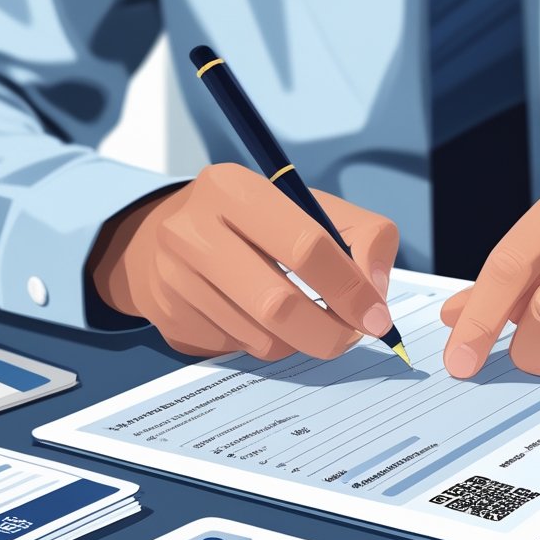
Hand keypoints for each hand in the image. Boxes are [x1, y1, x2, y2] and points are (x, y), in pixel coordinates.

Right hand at [89, 163, 398, 359]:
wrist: (164, 236)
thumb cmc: (256, 223)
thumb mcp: (311, 208)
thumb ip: (363, 238)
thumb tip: (375, 298)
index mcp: (233, 189)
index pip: (307, 247)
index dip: (350, 289)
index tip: (375, 316)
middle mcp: (192, 232)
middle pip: (279, 306)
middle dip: (329, 332)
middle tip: (350, 336)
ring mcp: (174, 279)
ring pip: (262, 338)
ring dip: (300, 341)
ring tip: (307, 322)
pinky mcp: (170, 319)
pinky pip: (239, 350)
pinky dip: (268, 345)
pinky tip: (263, 322)